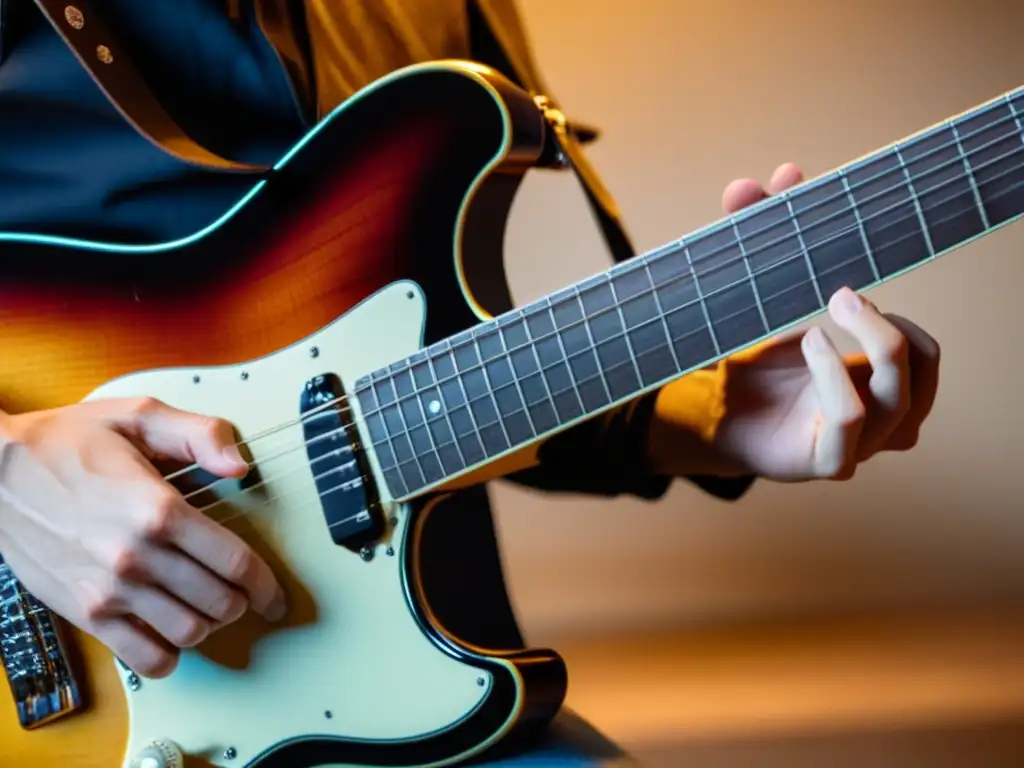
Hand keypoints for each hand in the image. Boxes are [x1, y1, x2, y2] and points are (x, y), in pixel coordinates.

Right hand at [0, 398, 286, 677]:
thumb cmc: (66, 443)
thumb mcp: (138, 416)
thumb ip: (199, 433)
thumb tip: (240, 464)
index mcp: (158, 509)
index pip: (235, 562)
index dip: (266, 584)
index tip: (276, 594)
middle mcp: (137, 555)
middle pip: (219, 602)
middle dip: (242, 602)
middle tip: (243, 594)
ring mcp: (109, 590)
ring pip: (188, 632)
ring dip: (210, 626)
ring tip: (209, 608)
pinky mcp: (85, 613)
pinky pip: (143, 658)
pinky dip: (169, 655)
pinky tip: (172, 633)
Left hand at [649, 163, 940, 481]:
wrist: (710, 415)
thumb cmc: (751, 361)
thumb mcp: (765, 293)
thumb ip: (771, 232)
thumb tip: (785, 170)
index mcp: (879, 379)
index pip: (925, 349)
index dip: (899, 314)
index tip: (848, 280)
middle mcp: (880, 415)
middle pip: (924, 367)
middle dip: (886, 324)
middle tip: (840, 293)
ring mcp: (858, 443)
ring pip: (901, 401)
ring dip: (863, 348)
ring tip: (814, 328)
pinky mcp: (824, 462)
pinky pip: (849, 421)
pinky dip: (832, 378)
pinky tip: (808, 347)